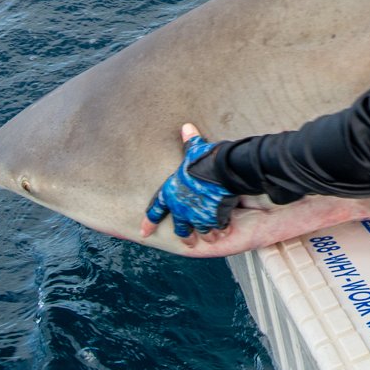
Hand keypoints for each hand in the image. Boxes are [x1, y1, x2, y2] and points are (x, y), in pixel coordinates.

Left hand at [141, 123, 236, 242]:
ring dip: (206, 235)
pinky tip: (225, 229)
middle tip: (186, 241)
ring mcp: (198, 216)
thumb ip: (189, 142)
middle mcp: (182, 209)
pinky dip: (222, 230)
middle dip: (184, 236)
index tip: (143, 232)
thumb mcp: (194, 150)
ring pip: (200, 233)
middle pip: (180, 229)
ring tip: (210, 236)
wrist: (222, 170)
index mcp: (171, 193)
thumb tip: (186, 127)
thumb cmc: (205, 159)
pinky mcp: (214, 220)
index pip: (155, 210)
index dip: (149, 222)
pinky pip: (218, 229)